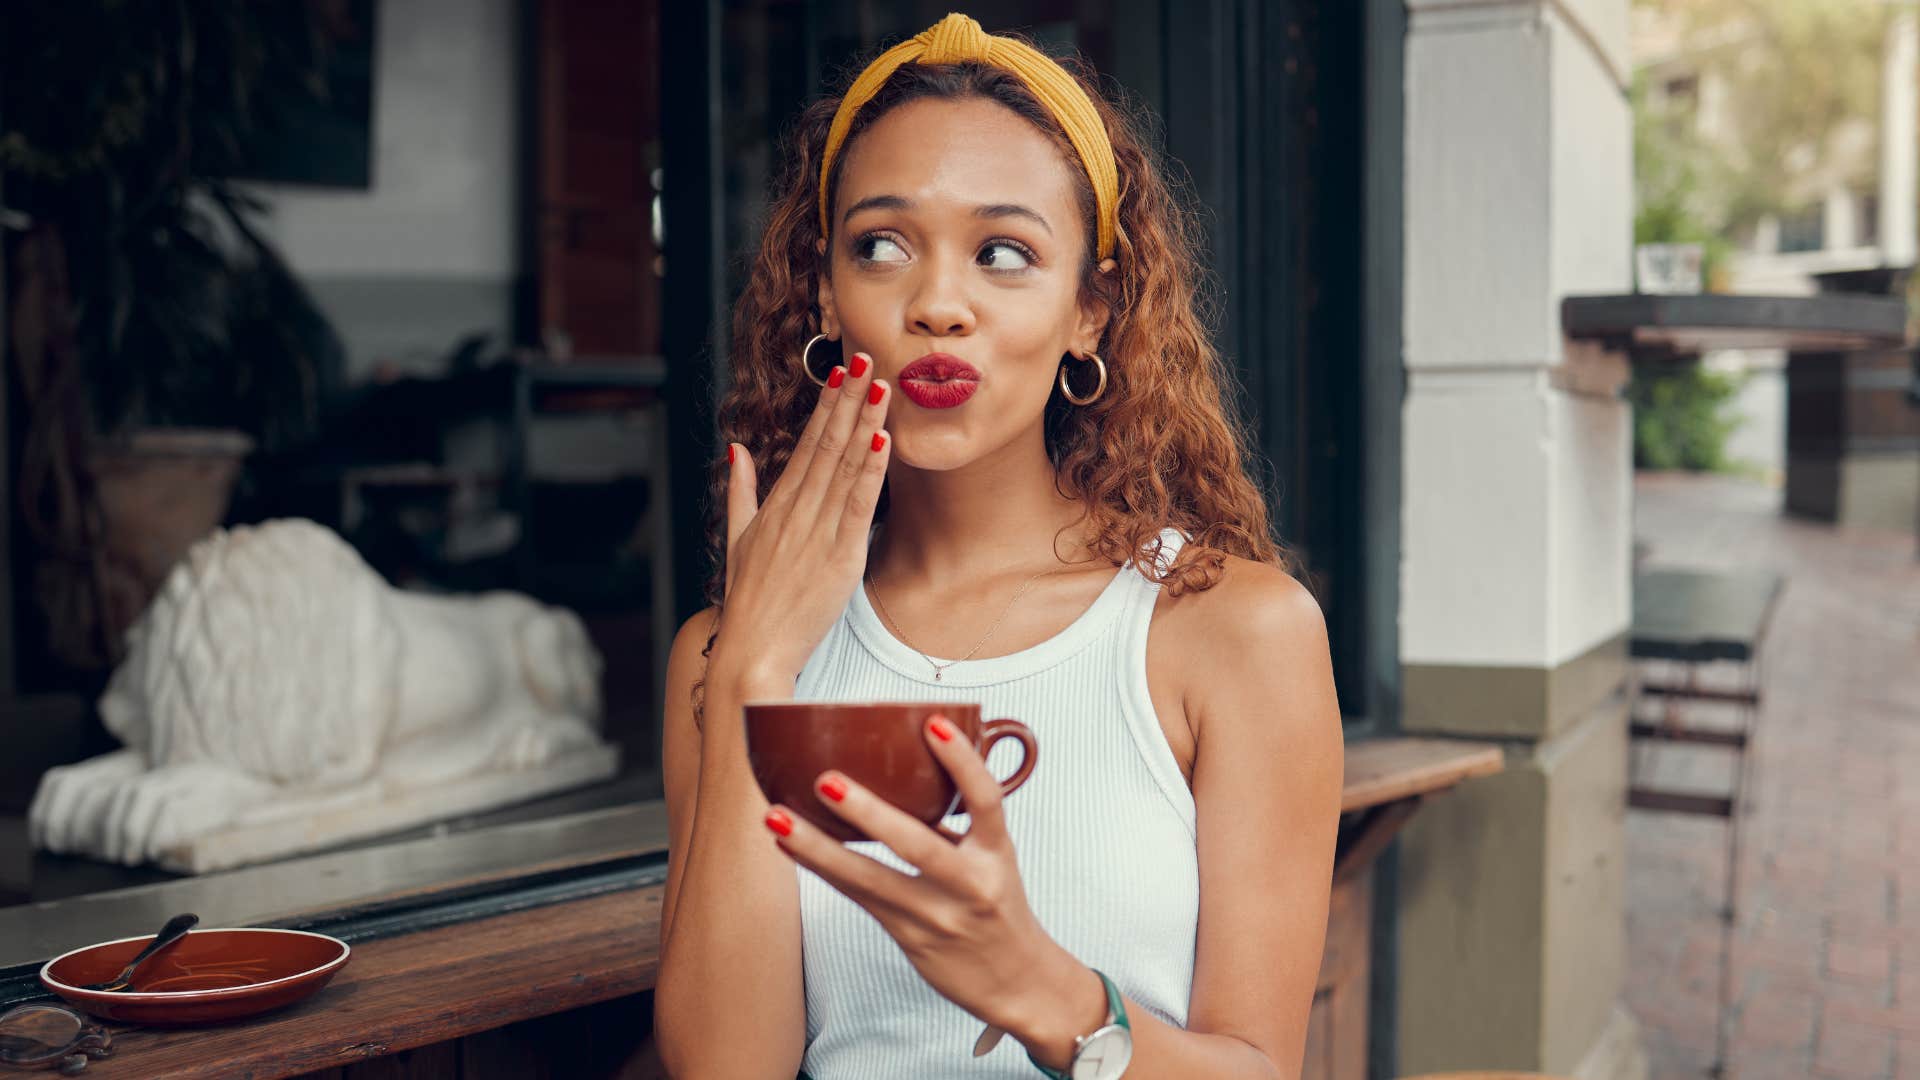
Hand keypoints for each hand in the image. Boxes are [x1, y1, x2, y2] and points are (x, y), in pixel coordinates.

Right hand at [710, 353, 890, 693]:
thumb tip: (736, 450)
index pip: (806, 445)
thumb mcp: (737, 541)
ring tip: (881, 385)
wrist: (752, 653)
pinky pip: (857, 505)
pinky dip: (870, 471)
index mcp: (776, 507)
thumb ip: (740, 493)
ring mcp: (816, 533)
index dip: (827, 407)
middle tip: (867, 358)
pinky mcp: (838, 558)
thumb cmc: (750, 604)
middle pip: (826, 445)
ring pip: (844, 467)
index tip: (842, 372)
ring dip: (864, 423)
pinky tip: (883, 441)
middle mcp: (795, 512)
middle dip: (848, 400)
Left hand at [763, 715, 1104, 1060]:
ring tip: (776, 817)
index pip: (985, 799)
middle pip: (917, 845)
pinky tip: (787, 843)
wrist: (1015, 981)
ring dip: (817, 847)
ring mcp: (935, 915)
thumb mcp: (992, 857)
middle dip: (868, 813)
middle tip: (826, 779)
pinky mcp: (907, 937)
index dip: (962, 760)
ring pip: (868, 879)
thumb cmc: (997, 905)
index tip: (933, 723)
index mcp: (995, 853)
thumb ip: (956, 820)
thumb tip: (908, 764)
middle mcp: (969, 884)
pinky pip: (856, 895)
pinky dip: (819, 867)